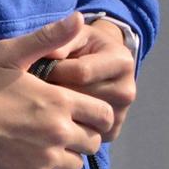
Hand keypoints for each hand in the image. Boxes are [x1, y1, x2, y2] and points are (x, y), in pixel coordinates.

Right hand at [0, 12, 113, 168]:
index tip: (82, 114)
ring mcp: (45, 157)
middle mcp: (59, 130)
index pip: (105, 114)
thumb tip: (80, 17)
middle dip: (83, 136)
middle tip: (63, 131)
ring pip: (77, 166)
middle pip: (94, 141)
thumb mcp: (11, 53)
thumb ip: (49, 38)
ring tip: (48, 150)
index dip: (97, 114)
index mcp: (60, 99)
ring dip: (68, 159)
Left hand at [41, 17, 137, 140]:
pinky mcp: (112, 131)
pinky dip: (66, 125)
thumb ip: (63, 39)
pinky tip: (57, 114)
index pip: (81, 72)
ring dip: (58, 110)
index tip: (41, 66)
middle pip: (80, 97)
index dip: (55, 69)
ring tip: (48, 98)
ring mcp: (121, 114)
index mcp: (122, 62)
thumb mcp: (77, 36)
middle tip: (40, 85)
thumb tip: (51, 53)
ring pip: (79, 117)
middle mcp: (127, 90)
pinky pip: (81, 133)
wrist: (102, 65)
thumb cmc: (85, 47)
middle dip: (55, 91)